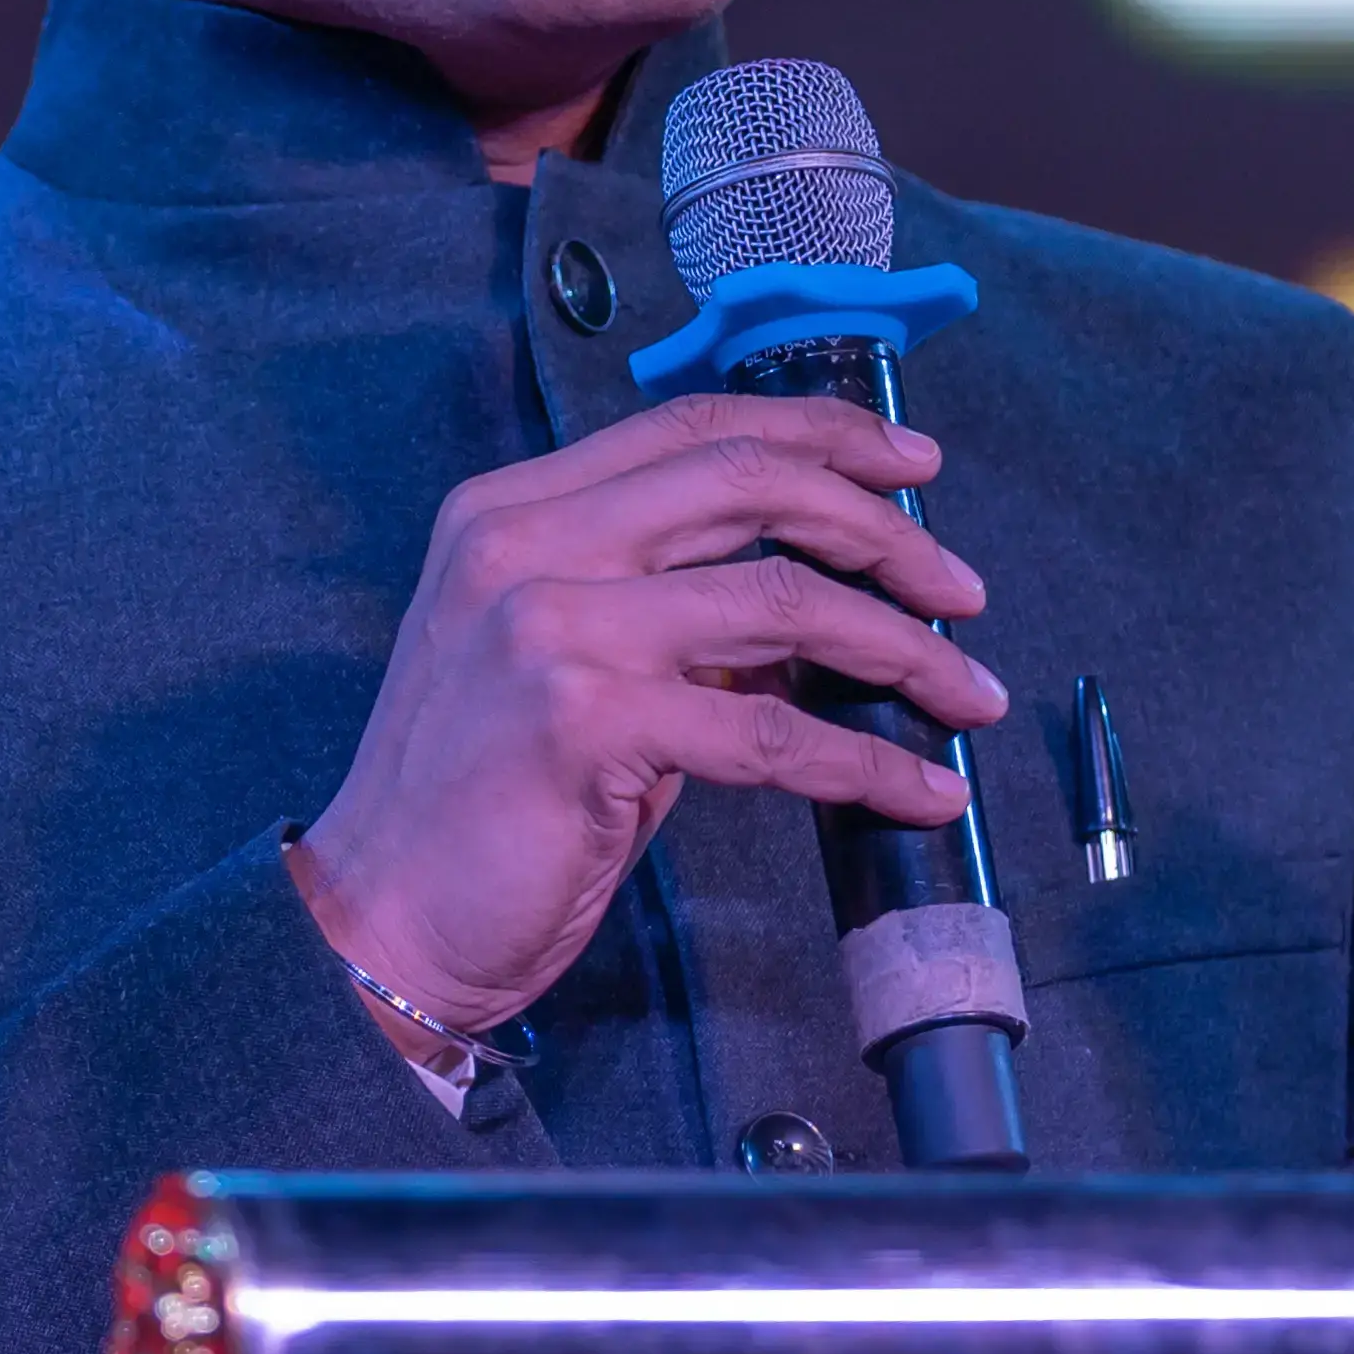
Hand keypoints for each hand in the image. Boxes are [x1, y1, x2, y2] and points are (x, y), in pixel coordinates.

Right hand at [295, 394, 1006, 1038]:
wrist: (385, 923)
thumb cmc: (482, 803)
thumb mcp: (572, 668)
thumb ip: (672, 612)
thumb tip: (818, 598)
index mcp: (514, 511)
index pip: (695, 431)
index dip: (821, 433)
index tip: (913, 464)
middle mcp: (526, 545)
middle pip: (751, 485)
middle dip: (882, 528)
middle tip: (961, 585)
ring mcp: (550, 627)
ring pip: (783, 603)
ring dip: (903, 650)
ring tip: (968, 691)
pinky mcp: (585, 720)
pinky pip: (773, 733)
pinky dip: (868, 764)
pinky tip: (922, 788)